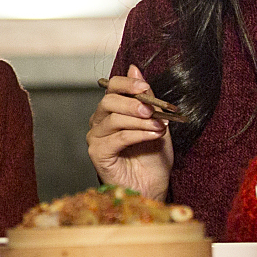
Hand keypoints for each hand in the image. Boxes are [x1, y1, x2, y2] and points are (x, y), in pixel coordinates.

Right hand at [87, 66, 172, 197]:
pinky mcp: (97, 153)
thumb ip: (146, 97)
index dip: (127, 83)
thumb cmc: (153, 157)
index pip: (112, 87)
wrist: (153, 187)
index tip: (145, 87)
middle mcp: (99, 122)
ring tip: (159, 127)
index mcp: (112, 111)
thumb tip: (136, 69)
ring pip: (113, 118)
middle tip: (153, 111)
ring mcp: (96, 138)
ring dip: (140, 121)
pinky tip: (153, 135)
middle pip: (109, 101)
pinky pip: (116, 137)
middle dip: (133, 103)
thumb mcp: (156, 121)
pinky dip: (137, 134)